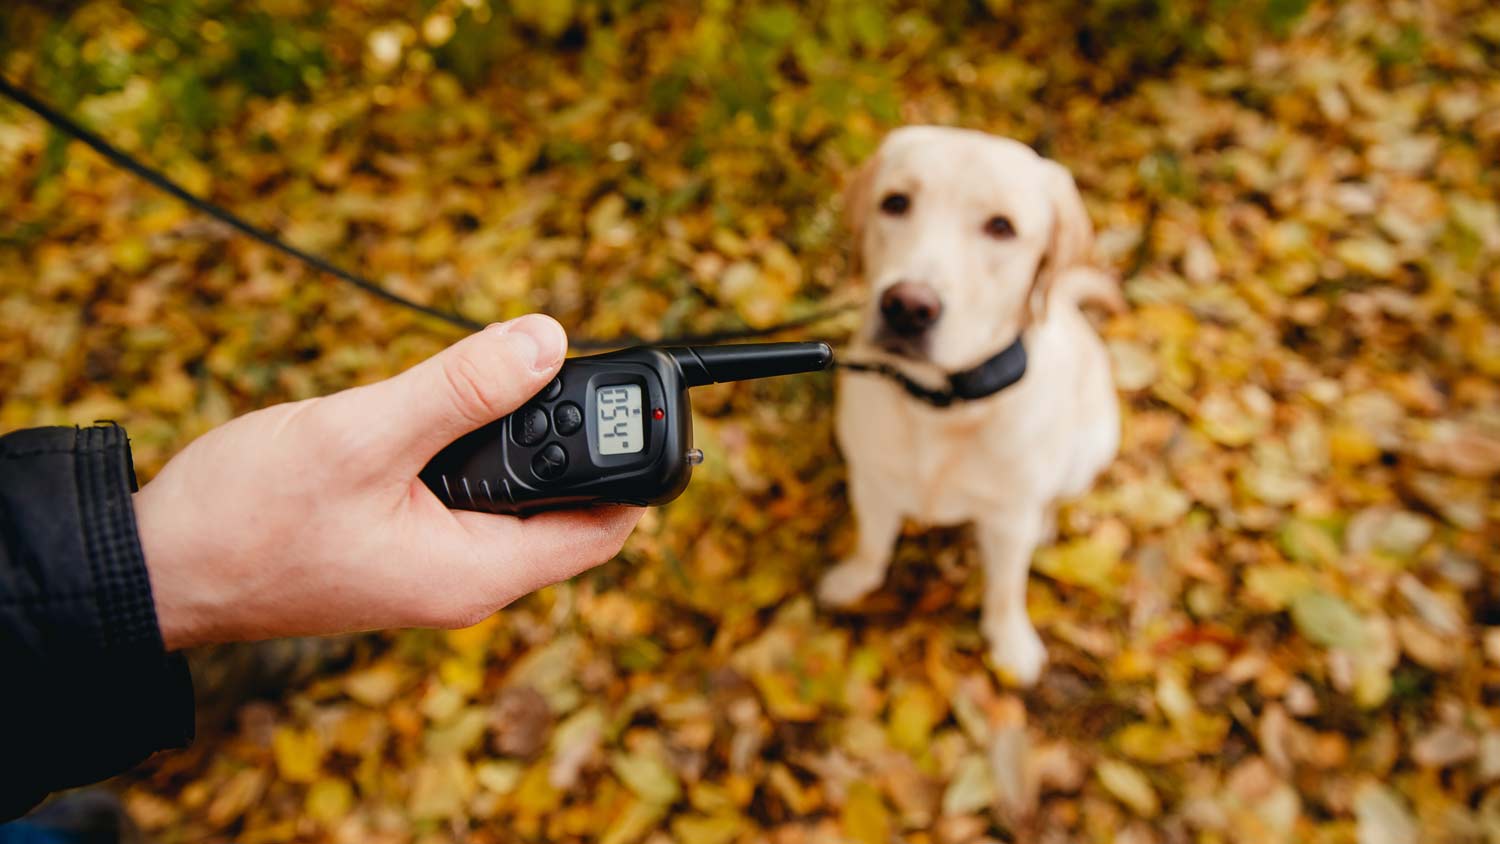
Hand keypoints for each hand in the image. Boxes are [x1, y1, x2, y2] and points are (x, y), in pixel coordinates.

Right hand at [133, 315, 641, 649]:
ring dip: (507, 434)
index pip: (606, 528)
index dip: (632, 464)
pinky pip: (463, 493)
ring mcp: (431, 565)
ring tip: (474, 382)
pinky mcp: (399, 545)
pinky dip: (463, 445)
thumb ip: (460, 388)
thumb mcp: (363, 436)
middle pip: (566, 507)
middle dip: (562, 434)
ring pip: (512, 494)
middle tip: (535, 366)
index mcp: (477, 572)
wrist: (155, 564)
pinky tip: (428, 411)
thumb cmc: (246, 517)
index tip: (629, 396)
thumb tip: (548, 339)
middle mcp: (466, 580)